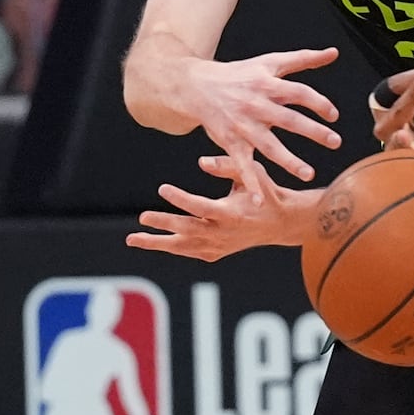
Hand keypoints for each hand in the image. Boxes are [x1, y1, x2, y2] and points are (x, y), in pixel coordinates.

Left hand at [127, 154, 321, 260]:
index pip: (201, 207)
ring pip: (182, 247)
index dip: (181, 199)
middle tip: (143, 216)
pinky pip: (189, 252)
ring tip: (132, 239)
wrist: (281, 223)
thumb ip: (228, 166)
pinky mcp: (216, 253)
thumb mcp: (253, 174)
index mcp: (233, 213)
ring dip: (156, 242)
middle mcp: (224, 232)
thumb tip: (201, 161)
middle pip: (188, 229)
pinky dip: (171, 247)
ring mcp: (219, 245)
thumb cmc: (266, 192)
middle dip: (164, 223)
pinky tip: (151, 241)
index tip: (163, 188)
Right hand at [186, 47, 341, 192]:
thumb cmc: (240, 74)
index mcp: (269, 85)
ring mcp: (243, 126)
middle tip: (335, 142)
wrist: (197, 86)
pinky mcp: (231, 143)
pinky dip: (250, 183)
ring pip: (268, 146)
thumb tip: (333, 52)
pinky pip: (242, 166)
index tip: (333, 115)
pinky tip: (261, 201)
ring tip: (309, 174)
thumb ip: (304, 59)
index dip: (318, 102)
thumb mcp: (270, 62)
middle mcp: (257, 105)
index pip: (299, 93)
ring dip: (289, 161)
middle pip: (289, 119)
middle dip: (313, 131)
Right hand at [370, 27, 413, 150]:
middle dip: (409, 96)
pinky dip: (409, 154)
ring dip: (399, 133)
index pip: (395, 84)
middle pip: (393, 109)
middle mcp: (385, 122)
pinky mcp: (403, 162)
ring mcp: (392, 144)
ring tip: (406, 133)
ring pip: (391, 137)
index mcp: (387, 99)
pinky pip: (401, 160)